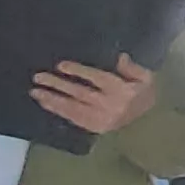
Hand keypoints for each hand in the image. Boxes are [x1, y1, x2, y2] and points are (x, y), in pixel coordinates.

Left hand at [31, 56, 156, 137]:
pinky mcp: (94, 127)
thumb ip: (132, 68)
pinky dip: (58, 110)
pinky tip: (45, 103)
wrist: (149, 124)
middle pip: (80, 93)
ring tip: (35, 91)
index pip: (97, 79)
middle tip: (39, 77)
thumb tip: (120, 57)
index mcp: (122, 91)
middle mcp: (109, 105)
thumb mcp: (146, 78)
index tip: (61, 65)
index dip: (79, 72)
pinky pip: (73, 118)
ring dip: (52, 99)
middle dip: (58, 85)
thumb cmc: (144, 95)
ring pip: (72, 107)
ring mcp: (100, 118)